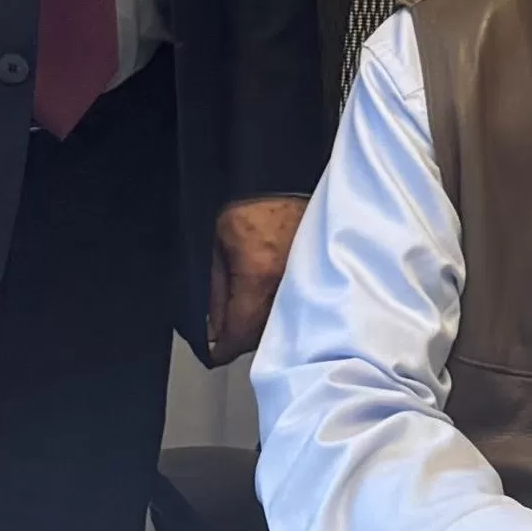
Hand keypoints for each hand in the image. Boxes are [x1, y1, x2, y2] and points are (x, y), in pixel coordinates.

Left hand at [207, 196, 306, 362]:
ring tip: (249, 315)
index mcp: (258, 279)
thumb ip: (216, 292)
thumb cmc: (251, 205)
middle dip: (242, 338)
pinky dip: (283, 312)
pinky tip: (272, 302)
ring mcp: (308, 281)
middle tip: (226, 330)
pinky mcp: (320, 274)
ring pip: (283, 325)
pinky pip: (299, 307)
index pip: (237, 336)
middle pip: (263, 337)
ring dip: (264, 327)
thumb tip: (211, 328)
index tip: (212, 351)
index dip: (219, 349)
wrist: (287, 179)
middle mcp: (288, 286)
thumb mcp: (218, 246)